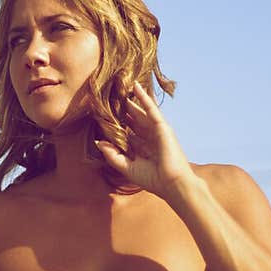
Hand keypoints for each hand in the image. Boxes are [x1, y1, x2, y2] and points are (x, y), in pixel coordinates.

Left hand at [95, 81, 196, 198]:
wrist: (172, 184)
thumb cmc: (152, 179)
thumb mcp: (126, 167)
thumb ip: (112, 155)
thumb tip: (98, 142)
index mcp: (142, 149)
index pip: (127, 133)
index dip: (117, 124)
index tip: (104, 114)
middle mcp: (149, 138)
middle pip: (133, 120)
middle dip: (123, 110)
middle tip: (111, 96)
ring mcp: (156, 131)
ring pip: (141, 112)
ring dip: (132, 100)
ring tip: (121, 86)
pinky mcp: (162, 126)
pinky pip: (151, 109)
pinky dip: (144, 98)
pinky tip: (136, 86)